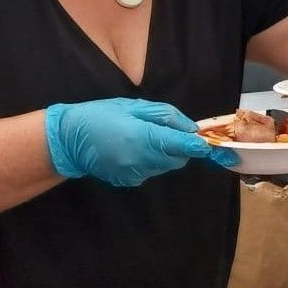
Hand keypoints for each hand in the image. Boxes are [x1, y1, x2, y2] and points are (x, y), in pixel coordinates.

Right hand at [44, 98, 220, 186]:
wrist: (68, 139)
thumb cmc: (102, 115)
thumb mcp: (135, 106)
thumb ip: (166, 117)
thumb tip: (191, 129)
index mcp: (144, 137)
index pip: (183, 146)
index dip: (202, 147)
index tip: (218, 148)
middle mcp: (142, 160)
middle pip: (178, 159)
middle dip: (180, 147)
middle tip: (168, 132)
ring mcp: (134, 174)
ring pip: (165, 166)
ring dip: (165, 154)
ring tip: (143, 138)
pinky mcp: (128, 181)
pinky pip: (150, 171)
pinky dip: (149, 161)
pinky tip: (131, 150)